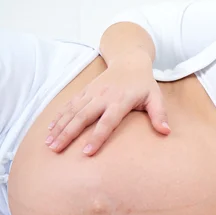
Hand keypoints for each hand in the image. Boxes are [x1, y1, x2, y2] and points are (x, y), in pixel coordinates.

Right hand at [45, 51, 169, 155]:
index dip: (97, 137)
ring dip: (59, 127)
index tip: (87, 152)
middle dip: (68, 134)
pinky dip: (58, 117)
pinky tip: (50, 129)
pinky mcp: (85, 91)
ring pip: (72, 111)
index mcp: (120, 101)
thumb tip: (166, 132)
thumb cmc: (144, 84)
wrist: (129, 61)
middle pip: (83, 117)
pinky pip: (69, 105)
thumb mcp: (155, 97)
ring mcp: (91, 93)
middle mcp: (103, 96)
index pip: (107, 122)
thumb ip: (159, 115)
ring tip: (49, 144)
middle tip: (56, 150)